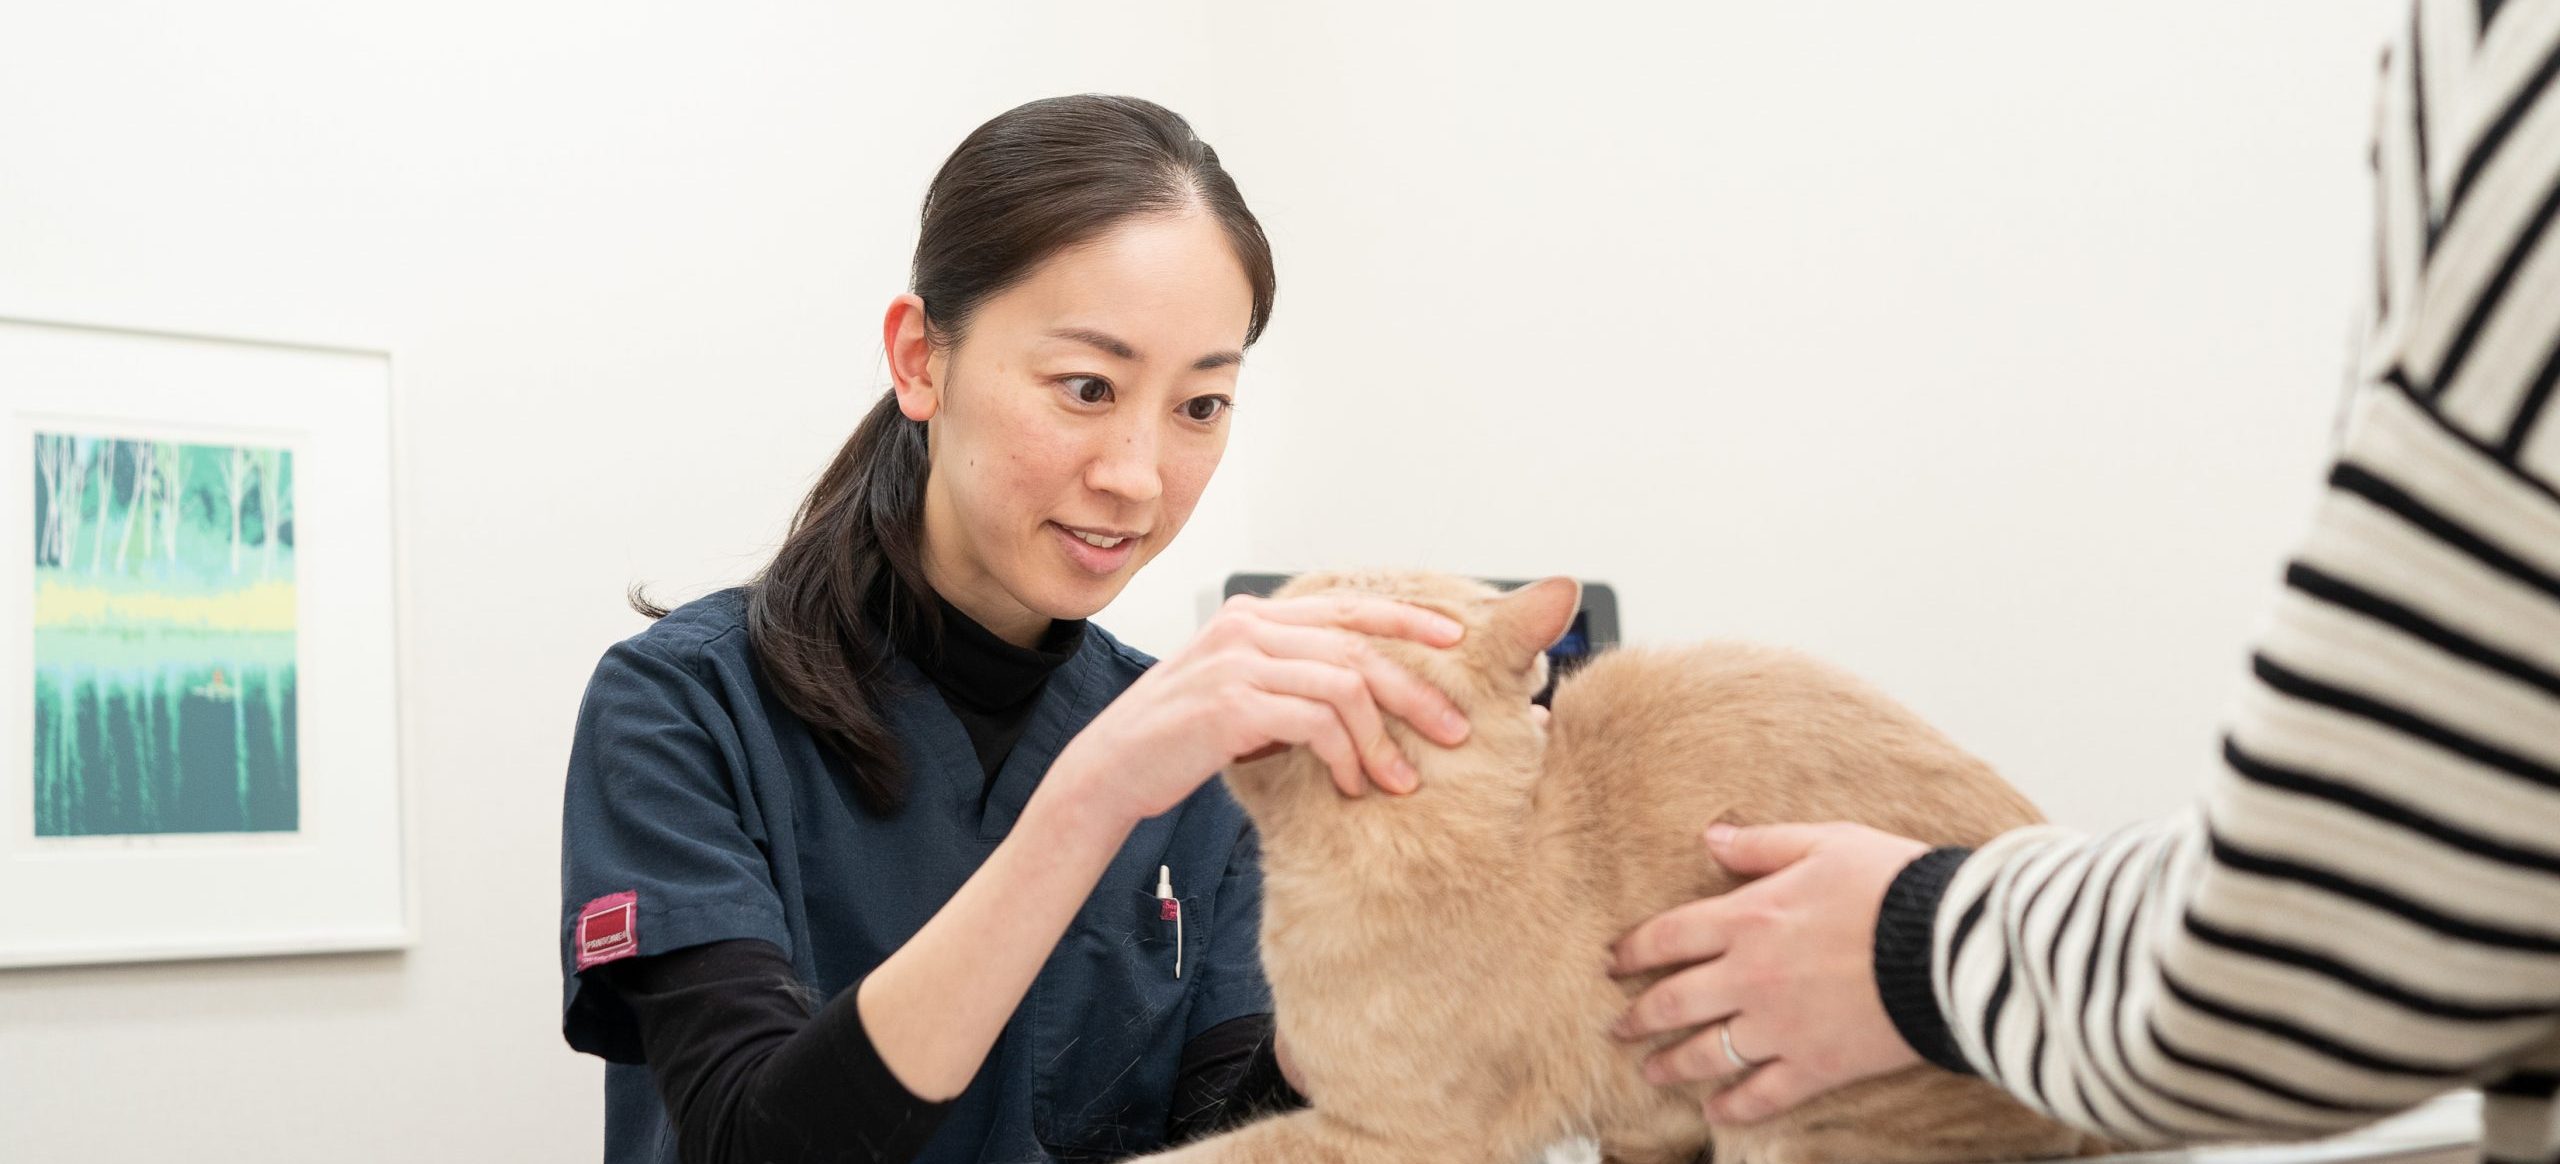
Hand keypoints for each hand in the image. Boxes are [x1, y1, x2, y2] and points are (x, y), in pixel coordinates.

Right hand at [1047, 592, 1471, 828]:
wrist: (1109, 770)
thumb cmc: (1180, 737)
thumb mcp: (1238, 690)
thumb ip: (1289, 675)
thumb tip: (1361, 692)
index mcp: (1252, 616)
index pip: (1347, 605)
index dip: (1407, 617)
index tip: (1456, 637)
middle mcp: (1246, 628)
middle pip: (1358, 647)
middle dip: (1416, 691)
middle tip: (1456, 730)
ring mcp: (1237, 663)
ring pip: (1345, 686)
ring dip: (1382, 739)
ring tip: (1399, 780)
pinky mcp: (1231, 705)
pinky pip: (1316, 723)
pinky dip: (1346, 755)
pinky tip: (1352, 785)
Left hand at [1609, 822, 1931, 1123]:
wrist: (1950, 946)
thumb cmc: (1893, 885)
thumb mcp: (1825, 843)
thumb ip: (1763, 845)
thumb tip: (1712, 837)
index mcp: (1748, 917)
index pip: (1669, 936)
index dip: (1634, 951)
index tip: (1614, 963)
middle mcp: (1750, 976)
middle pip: (1675, 1001)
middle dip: (1640, 1015)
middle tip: (1618, 1027)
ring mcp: (1779, 1026)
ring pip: (1707, 1052)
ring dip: (1671, 1064)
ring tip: (1650, 1071)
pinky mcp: (1815, 1065)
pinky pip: (1761, 1094)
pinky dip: (1733, 1108)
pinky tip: (1714, 1112)